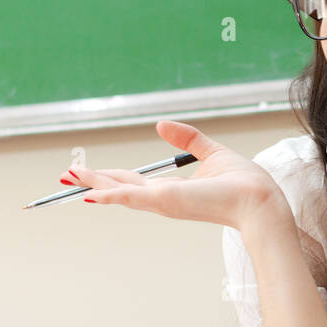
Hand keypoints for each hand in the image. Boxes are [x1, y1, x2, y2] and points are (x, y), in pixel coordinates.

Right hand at [60, 120, 291, 234]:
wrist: (258, 199)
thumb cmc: (243, 183)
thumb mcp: (209, 152)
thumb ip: (186, 138)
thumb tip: (160, 125)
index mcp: (172, 191)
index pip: (134, 183)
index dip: (110, 177)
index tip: (90, 173)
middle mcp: (162, 199)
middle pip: (119, 188)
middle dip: (92, 182)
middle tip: (67, 175)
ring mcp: (162, 202)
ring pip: (118, 191)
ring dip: (92, 183)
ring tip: (69, 176)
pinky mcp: (166, 200)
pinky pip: (130, 196)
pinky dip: (109, 194)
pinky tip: (90, 191)